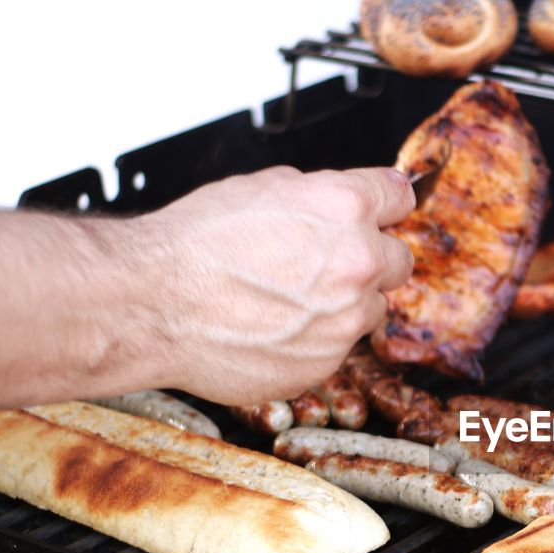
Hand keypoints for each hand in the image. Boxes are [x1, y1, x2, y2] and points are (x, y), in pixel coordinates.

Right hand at [140, 166, 414, 404]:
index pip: (400, 198)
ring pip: (370, 309)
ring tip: (288, 301)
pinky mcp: (327, 362)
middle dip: (370, 260)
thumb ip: (318, 196)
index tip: (381, 213)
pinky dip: (314, 340)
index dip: (385, 206)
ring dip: (344, 305)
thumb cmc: (194, 244)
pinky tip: (272, 328)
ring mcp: (346, 319)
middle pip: (398, 260)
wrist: (153, 303)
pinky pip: (338, 347)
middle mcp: (358, 262)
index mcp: (345, 207)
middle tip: (327, 264)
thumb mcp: (261, 188)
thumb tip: (343, 202)